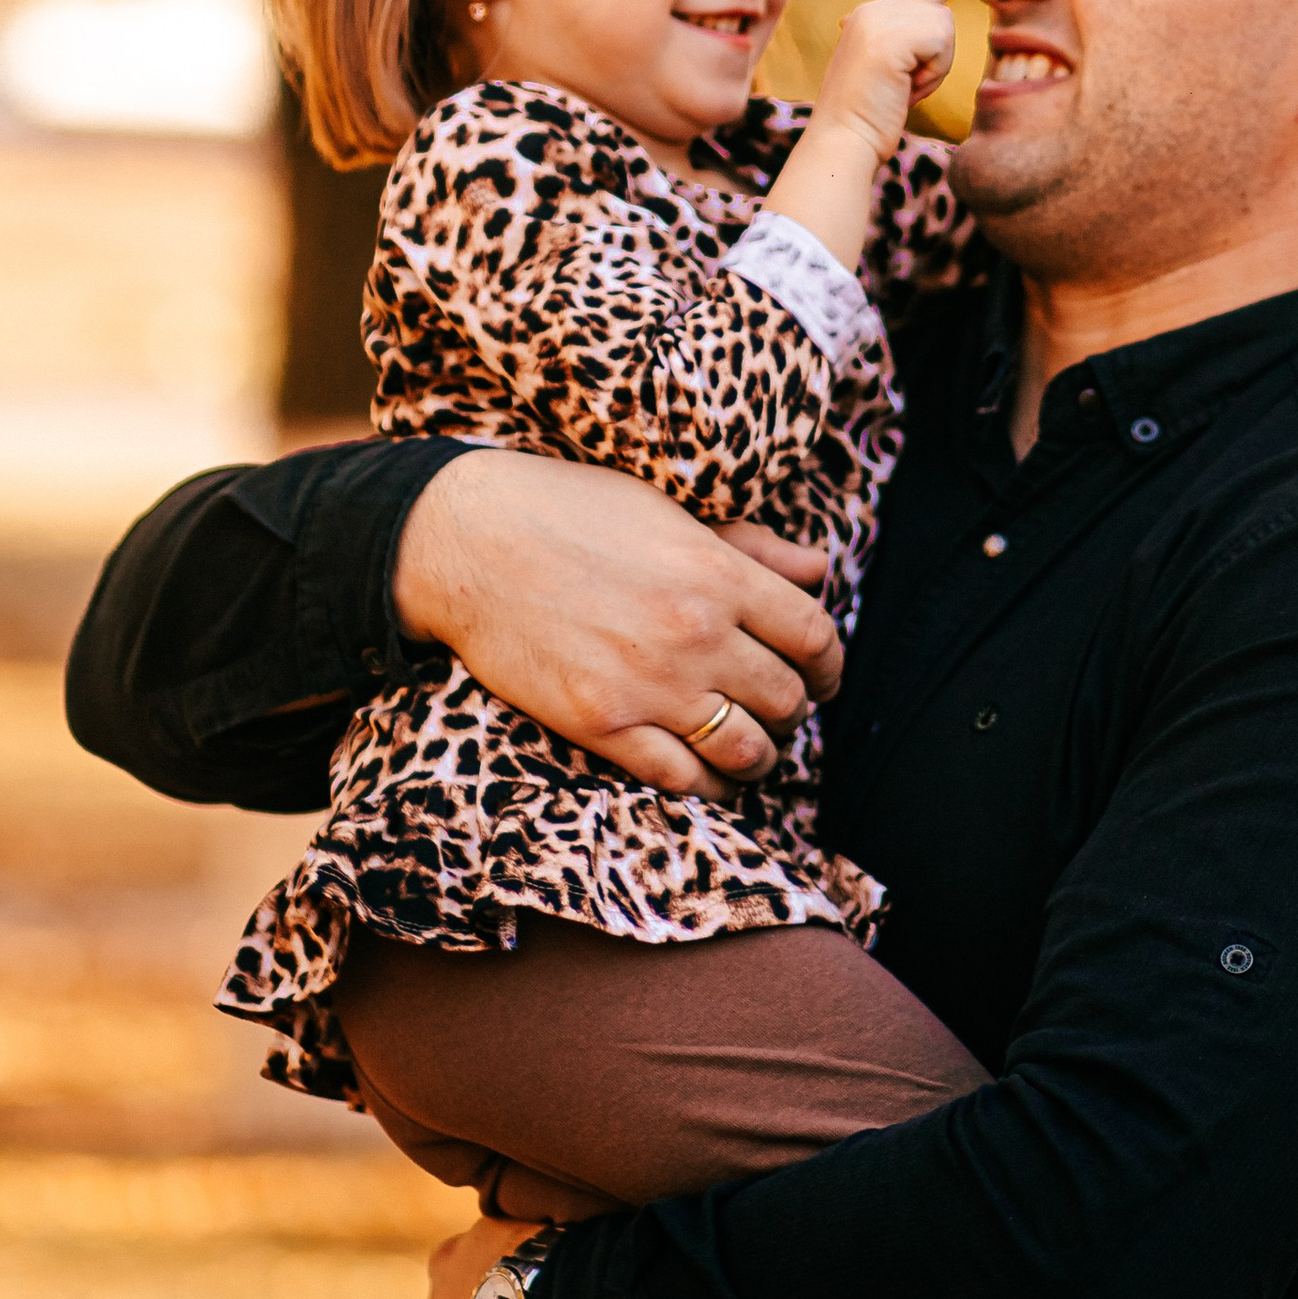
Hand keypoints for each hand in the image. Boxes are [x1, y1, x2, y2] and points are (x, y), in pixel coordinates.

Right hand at [392, 451, 839, 795]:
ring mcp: (648, 685)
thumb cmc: (568, 512)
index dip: (831, 665)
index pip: (815, 636)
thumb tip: (819, 570)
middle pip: (788, 698)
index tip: (822, 675)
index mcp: (716, 572)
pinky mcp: (601, 725)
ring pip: (746, 748)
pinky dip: (709, 787)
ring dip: (760, 755)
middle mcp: (693, 633)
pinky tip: (708, 776)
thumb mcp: (667, 512)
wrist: (466, 541)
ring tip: (749, 747)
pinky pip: (682, 779)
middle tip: (778, 708)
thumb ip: (749, 547)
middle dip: (794, 709)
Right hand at [810, 0, 993, 162]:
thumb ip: (910, 43)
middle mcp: (872, 10)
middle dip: (936, 56)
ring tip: (900, 88)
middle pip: (940, 12)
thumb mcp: (892, 72)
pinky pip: (940, 42)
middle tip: (903, 86)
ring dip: (934, 66)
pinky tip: (903, 86)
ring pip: (943, 27)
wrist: (843, 141)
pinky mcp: (888, 35)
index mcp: (869, 16)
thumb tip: (938, 25)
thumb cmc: (871, 119)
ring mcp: (878, 18)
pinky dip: (932, 71)